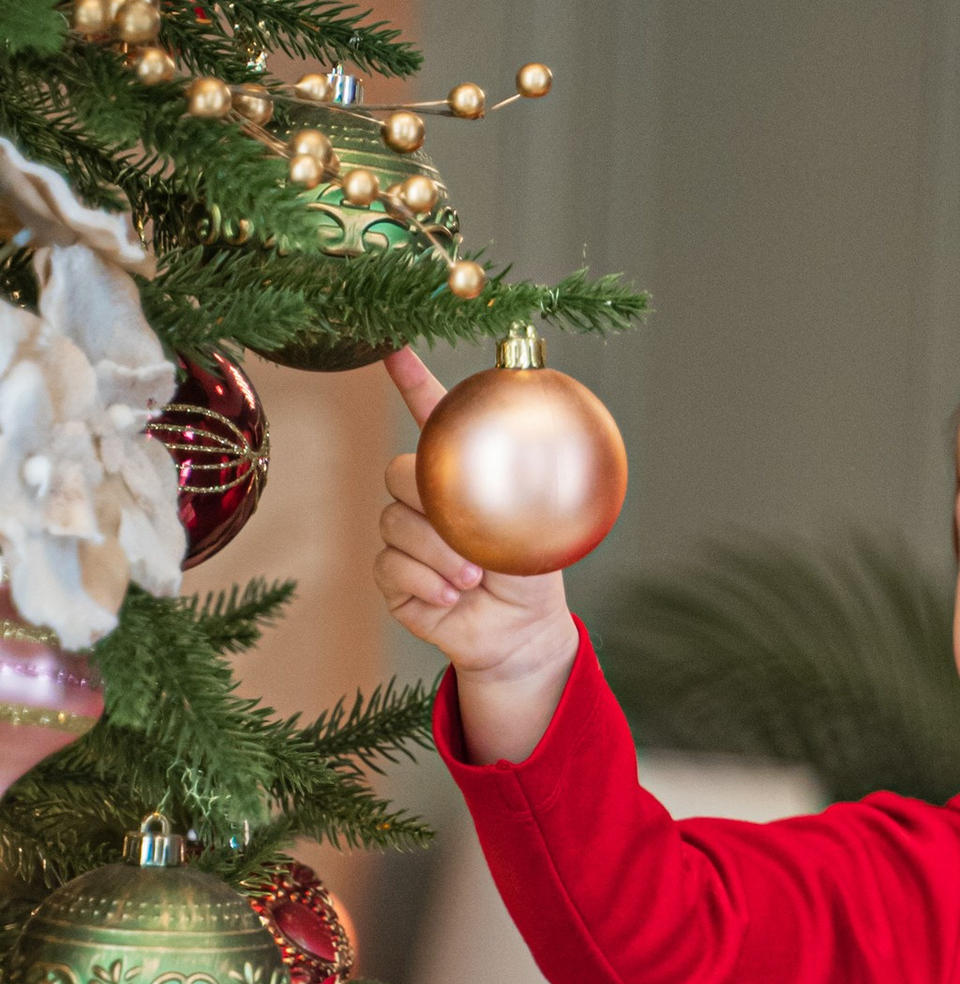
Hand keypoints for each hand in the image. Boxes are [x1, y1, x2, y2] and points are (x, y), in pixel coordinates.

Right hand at [377, 347, 577, 757]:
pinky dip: (425, 580)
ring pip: (393, 522)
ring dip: (437, 552)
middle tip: (472, 539)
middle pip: (398, 471)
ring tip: (473, 577)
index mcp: (459, 475)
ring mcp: (403, 534)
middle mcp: (423, 498)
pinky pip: (388, 564)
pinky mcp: (391, 574)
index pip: (432, 418)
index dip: (414, 382)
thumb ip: (528, 486)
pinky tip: (453, 594)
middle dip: (432, 504)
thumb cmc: (528, 574)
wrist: (518, 633)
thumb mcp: (537, 525)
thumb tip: (546, 445)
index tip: (396, 350)